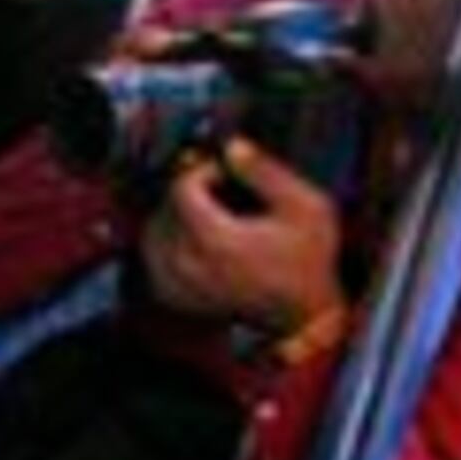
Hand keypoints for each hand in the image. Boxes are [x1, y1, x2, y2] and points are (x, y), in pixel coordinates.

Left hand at [139, 140, 343, 332]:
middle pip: (164, 207)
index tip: (228, 174)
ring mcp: (177, 283)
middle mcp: (187, 264)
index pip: (182, 187)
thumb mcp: (304, 205)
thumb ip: (265, 172)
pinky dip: (165, 242)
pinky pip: (152, 258)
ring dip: (174, 214)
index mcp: (215, 239)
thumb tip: (231, 146)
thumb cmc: (308, 259)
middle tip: (221, 192)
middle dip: (189, 191)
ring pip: (152, 231)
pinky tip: (195, 240)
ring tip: (210, 214)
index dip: (204, 170)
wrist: (304, 313)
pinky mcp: (174, 296)